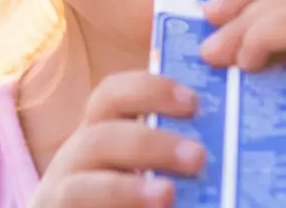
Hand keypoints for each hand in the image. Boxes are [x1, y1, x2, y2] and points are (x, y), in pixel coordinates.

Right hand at [29, 71, 206, 207]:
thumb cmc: (134, 192)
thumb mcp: (148, 163)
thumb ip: (174, 150)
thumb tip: (223, 141)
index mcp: (101, 132)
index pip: (112, 95)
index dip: (150, 91)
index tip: (193, 102)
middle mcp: (75, 160)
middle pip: (100, 138)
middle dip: (149, 145)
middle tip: (197, 157)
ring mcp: (62, 195)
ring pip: (80, 188)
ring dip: (128, 190)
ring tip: (168, 195)